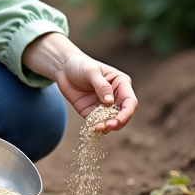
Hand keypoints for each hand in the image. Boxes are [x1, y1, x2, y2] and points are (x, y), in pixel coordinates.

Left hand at [22, 32, 137, 133]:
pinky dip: (98, 128)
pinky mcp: (93, 113)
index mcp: (121, 83)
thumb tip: (110, 102)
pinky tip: (94, 128)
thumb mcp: (91, 71)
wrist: (64, 69)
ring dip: (108, 127)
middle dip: (118, 122)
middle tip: (108, 126)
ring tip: (99, 127)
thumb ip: (101, 86)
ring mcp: (105, 106)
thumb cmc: (80, 65)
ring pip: (112, 121)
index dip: (127, 112)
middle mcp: (116, 96)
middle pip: (123, 114)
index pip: (130, 101)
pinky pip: (99, 123)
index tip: (118, 119)